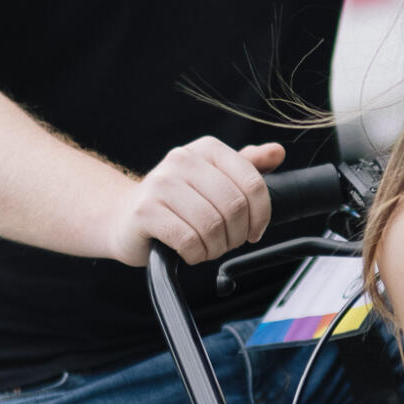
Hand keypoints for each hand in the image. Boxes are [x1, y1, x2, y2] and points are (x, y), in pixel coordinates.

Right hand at [103, 137, 282, 265]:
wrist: (125, 218)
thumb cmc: (176, 203)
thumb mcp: (213, 179)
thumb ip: (246, 166)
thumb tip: (277, 151)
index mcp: (206, 149)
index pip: (252, 183)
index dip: (261, 214)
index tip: (254, 231)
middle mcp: (182, 160)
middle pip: (234, 206)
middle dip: (236, 235)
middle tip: (226, 243)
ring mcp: (160, 184)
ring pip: (212, 226)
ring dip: (215, 247)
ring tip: (206, 248)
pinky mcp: (145, 211)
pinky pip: (188, 240)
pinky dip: (196, 254)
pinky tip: (189, 251)